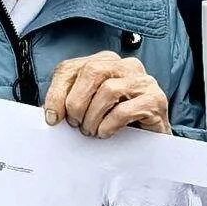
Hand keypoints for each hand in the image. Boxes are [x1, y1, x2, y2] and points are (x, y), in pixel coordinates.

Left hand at [44, 53, 170, 136]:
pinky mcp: (155, 100)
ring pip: (108, 89)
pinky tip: (106, 132)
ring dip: (93, 117)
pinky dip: (108, 125)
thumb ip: (69, 103)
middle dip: (76, 103)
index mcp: (105, 62)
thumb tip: (51, 114)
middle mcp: (126, 66)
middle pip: (91, 71)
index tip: (53, 118)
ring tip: (92, 131)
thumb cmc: (117, 122)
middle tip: (76, 124)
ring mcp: (143, 81)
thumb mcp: (88, 109)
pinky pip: (124, 110)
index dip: (56, 93)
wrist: (150, 143)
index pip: (71, 67)